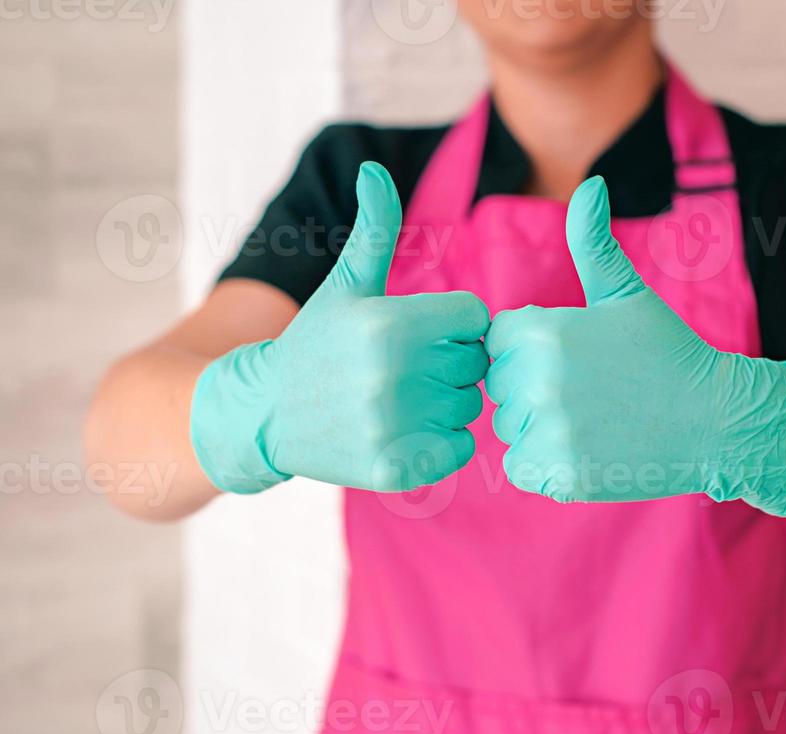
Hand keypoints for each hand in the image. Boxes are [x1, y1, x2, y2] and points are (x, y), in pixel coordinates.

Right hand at [190, 163, 488, 493]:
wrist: (265, 412)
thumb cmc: (315, 342)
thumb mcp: (344, 285)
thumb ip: (374, 229)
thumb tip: (376, 168)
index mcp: (388, 324)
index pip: (474, 319)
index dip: (453, 324)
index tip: (421, 332)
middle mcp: (392, 376)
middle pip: (475, 364)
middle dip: (450, 362)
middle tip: (409, 369)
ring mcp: (392, 427)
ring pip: (469, 407)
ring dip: (448, 403)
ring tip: (404, 398)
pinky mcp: (393, 469)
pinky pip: (460, 450)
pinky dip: (445, 442)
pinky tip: (408, 429)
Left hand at [485, 176, 785, 515]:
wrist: (713, 421)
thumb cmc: (666, 353)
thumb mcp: (626, 294)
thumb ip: (592, 244)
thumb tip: (591, 184)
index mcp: (543, 332)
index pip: (498, 339)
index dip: (530, 346)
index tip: (572, 355)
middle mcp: (538, 382)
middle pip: (499, 384)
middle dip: (530, 386)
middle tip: (585, 389)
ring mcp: (548, 432)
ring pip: (509, 426)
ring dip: (537, 425)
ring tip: (588, 417)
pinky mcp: (558, 475)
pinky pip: (520, 466)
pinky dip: (542, 463)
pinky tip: (583, 447)